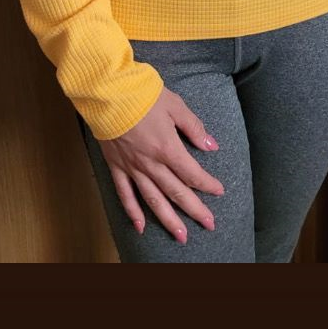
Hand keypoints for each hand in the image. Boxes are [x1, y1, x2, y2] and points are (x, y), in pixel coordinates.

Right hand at [98, 86, 224, 243]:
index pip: (192, 173)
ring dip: (168, 220)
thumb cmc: (143, 94)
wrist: (108, 91)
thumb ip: (193, 127)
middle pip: (176, 192)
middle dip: (194, 209)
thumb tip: (212, 146)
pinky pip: (125, 194)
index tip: (219, 191)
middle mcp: (151, 163)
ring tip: (181, 236)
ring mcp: (132, 167)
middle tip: (209, 224)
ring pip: (153, 199)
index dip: (207, 184)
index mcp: (168, 148)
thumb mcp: (175, 105)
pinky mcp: (116, 166)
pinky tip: (140, 226)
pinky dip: (132, 211)